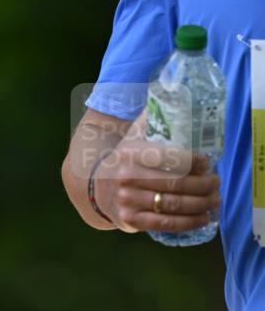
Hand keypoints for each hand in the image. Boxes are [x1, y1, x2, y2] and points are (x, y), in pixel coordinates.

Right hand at [93, 115, 220, 232]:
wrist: (95, 186)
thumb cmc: (124, 158)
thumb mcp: (133, 136)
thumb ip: (151, 117)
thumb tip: (175, 86)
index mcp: (131, 153)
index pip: (170, 158)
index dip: (195, 162)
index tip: (208, 163)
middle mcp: (128, 178)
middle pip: (176, 184)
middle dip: (203, 185)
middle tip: (216, 182)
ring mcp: (128, 202)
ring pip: (173, 205)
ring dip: (200, 204)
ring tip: (214, 200)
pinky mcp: (131, 221)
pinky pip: (165, 224)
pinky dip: (188, 223)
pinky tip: (202, 218)